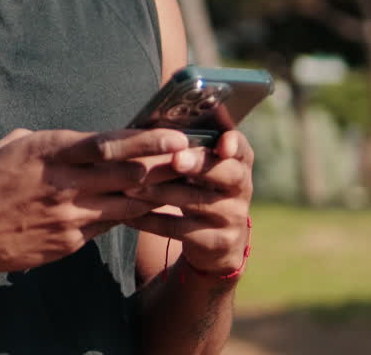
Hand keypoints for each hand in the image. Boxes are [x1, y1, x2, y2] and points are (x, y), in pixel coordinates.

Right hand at [0, 128, 190, 277]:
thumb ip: (51, 142)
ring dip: (154, 195)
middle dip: (166, 167)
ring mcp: (67, 216)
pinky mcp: (66, 242)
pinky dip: (124, 216)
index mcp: (50, 152)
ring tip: (184, 185)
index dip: (148, 140)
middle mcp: (63, 184)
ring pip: (125, 204)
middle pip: (128, 175)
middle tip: (196, 160)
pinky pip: (104, 226)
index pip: (109, 143)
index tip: (177, 134)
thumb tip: (77, 139)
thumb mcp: (12, 146)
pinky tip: (145, 212)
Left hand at [126, 130, 254, 275]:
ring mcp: (232, 217)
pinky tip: (127, 215)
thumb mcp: (200, 170)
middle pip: (227, 174)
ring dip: (161, 193)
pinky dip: (150, 221)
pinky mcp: (217, 242)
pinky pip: (179, 229)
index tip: (223, 144)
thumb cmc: (197, 189)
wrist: (213, 242)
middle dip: (199, 165)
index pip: (243, 149)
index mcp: (238, 164)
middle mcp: (241, 189)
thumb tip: (148, 129)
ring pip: (195, 203)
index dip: (235, 144)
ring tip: (130, 187)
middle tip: (175, 159)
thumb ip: (186, 150)